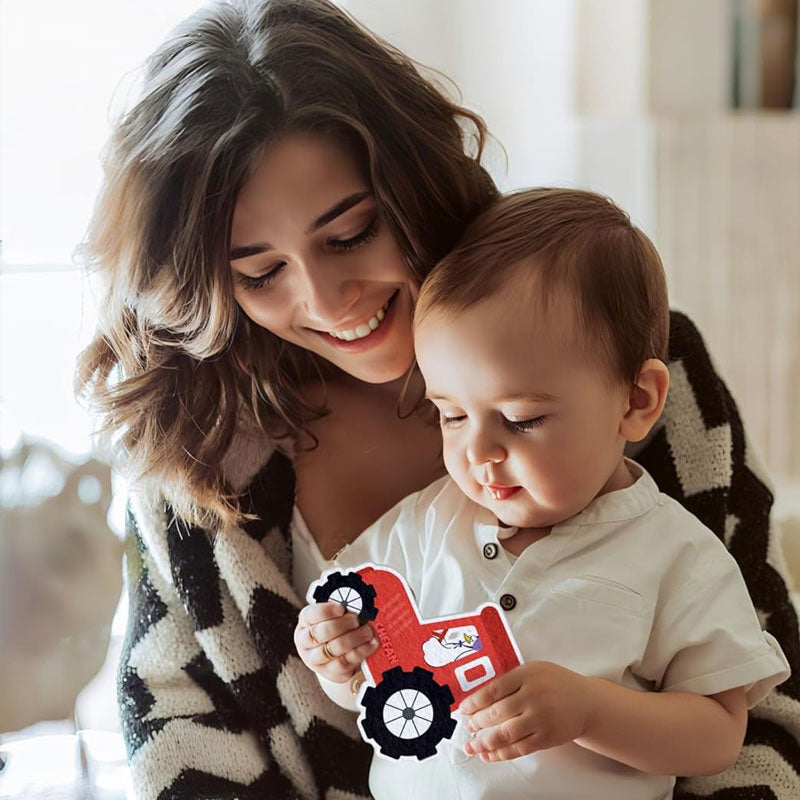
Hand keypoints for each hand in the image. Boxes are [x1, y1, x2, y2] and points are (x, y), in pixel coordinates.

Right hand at [294, 602, 378, 682]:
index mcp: (306, 623)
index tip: (341, 608)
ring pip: (333, 649)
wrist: (334, 655)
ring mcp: (317, 660)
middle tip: (356, 620)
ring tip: (368, 631)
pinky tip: (372, 643)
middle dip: (342, 625)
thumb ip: (342, 608)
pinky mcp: (331, 672)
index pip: (310, 615)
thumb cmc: (335, 627)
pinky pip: (346, 662)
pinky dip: (362, 651)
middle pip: (320, 633)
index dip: (326, 611)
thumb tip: (358, 604)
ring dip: (354, 638)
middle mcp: (306, 643)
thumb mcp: (333, 615)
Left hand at [459, 661, 593, 761]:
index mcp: (527, 675)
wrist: (586, 702)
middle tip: (467, 727)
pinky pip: (519, 748)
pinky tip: (489, 755)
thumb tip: (479, 698)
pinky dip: (501, 754)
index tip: (463, 709)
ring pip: (505, 733)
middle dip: (476, 722)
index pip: (493, 689)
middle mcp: (533, 696)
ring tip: (471, 745)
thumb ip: (510, 680)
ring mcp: (541, 718)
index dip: (474, 702)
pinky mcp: (547, 737)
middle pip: (496, 712)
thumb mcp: (533, 671)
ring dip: (484, 742)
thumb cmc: (555, 684)